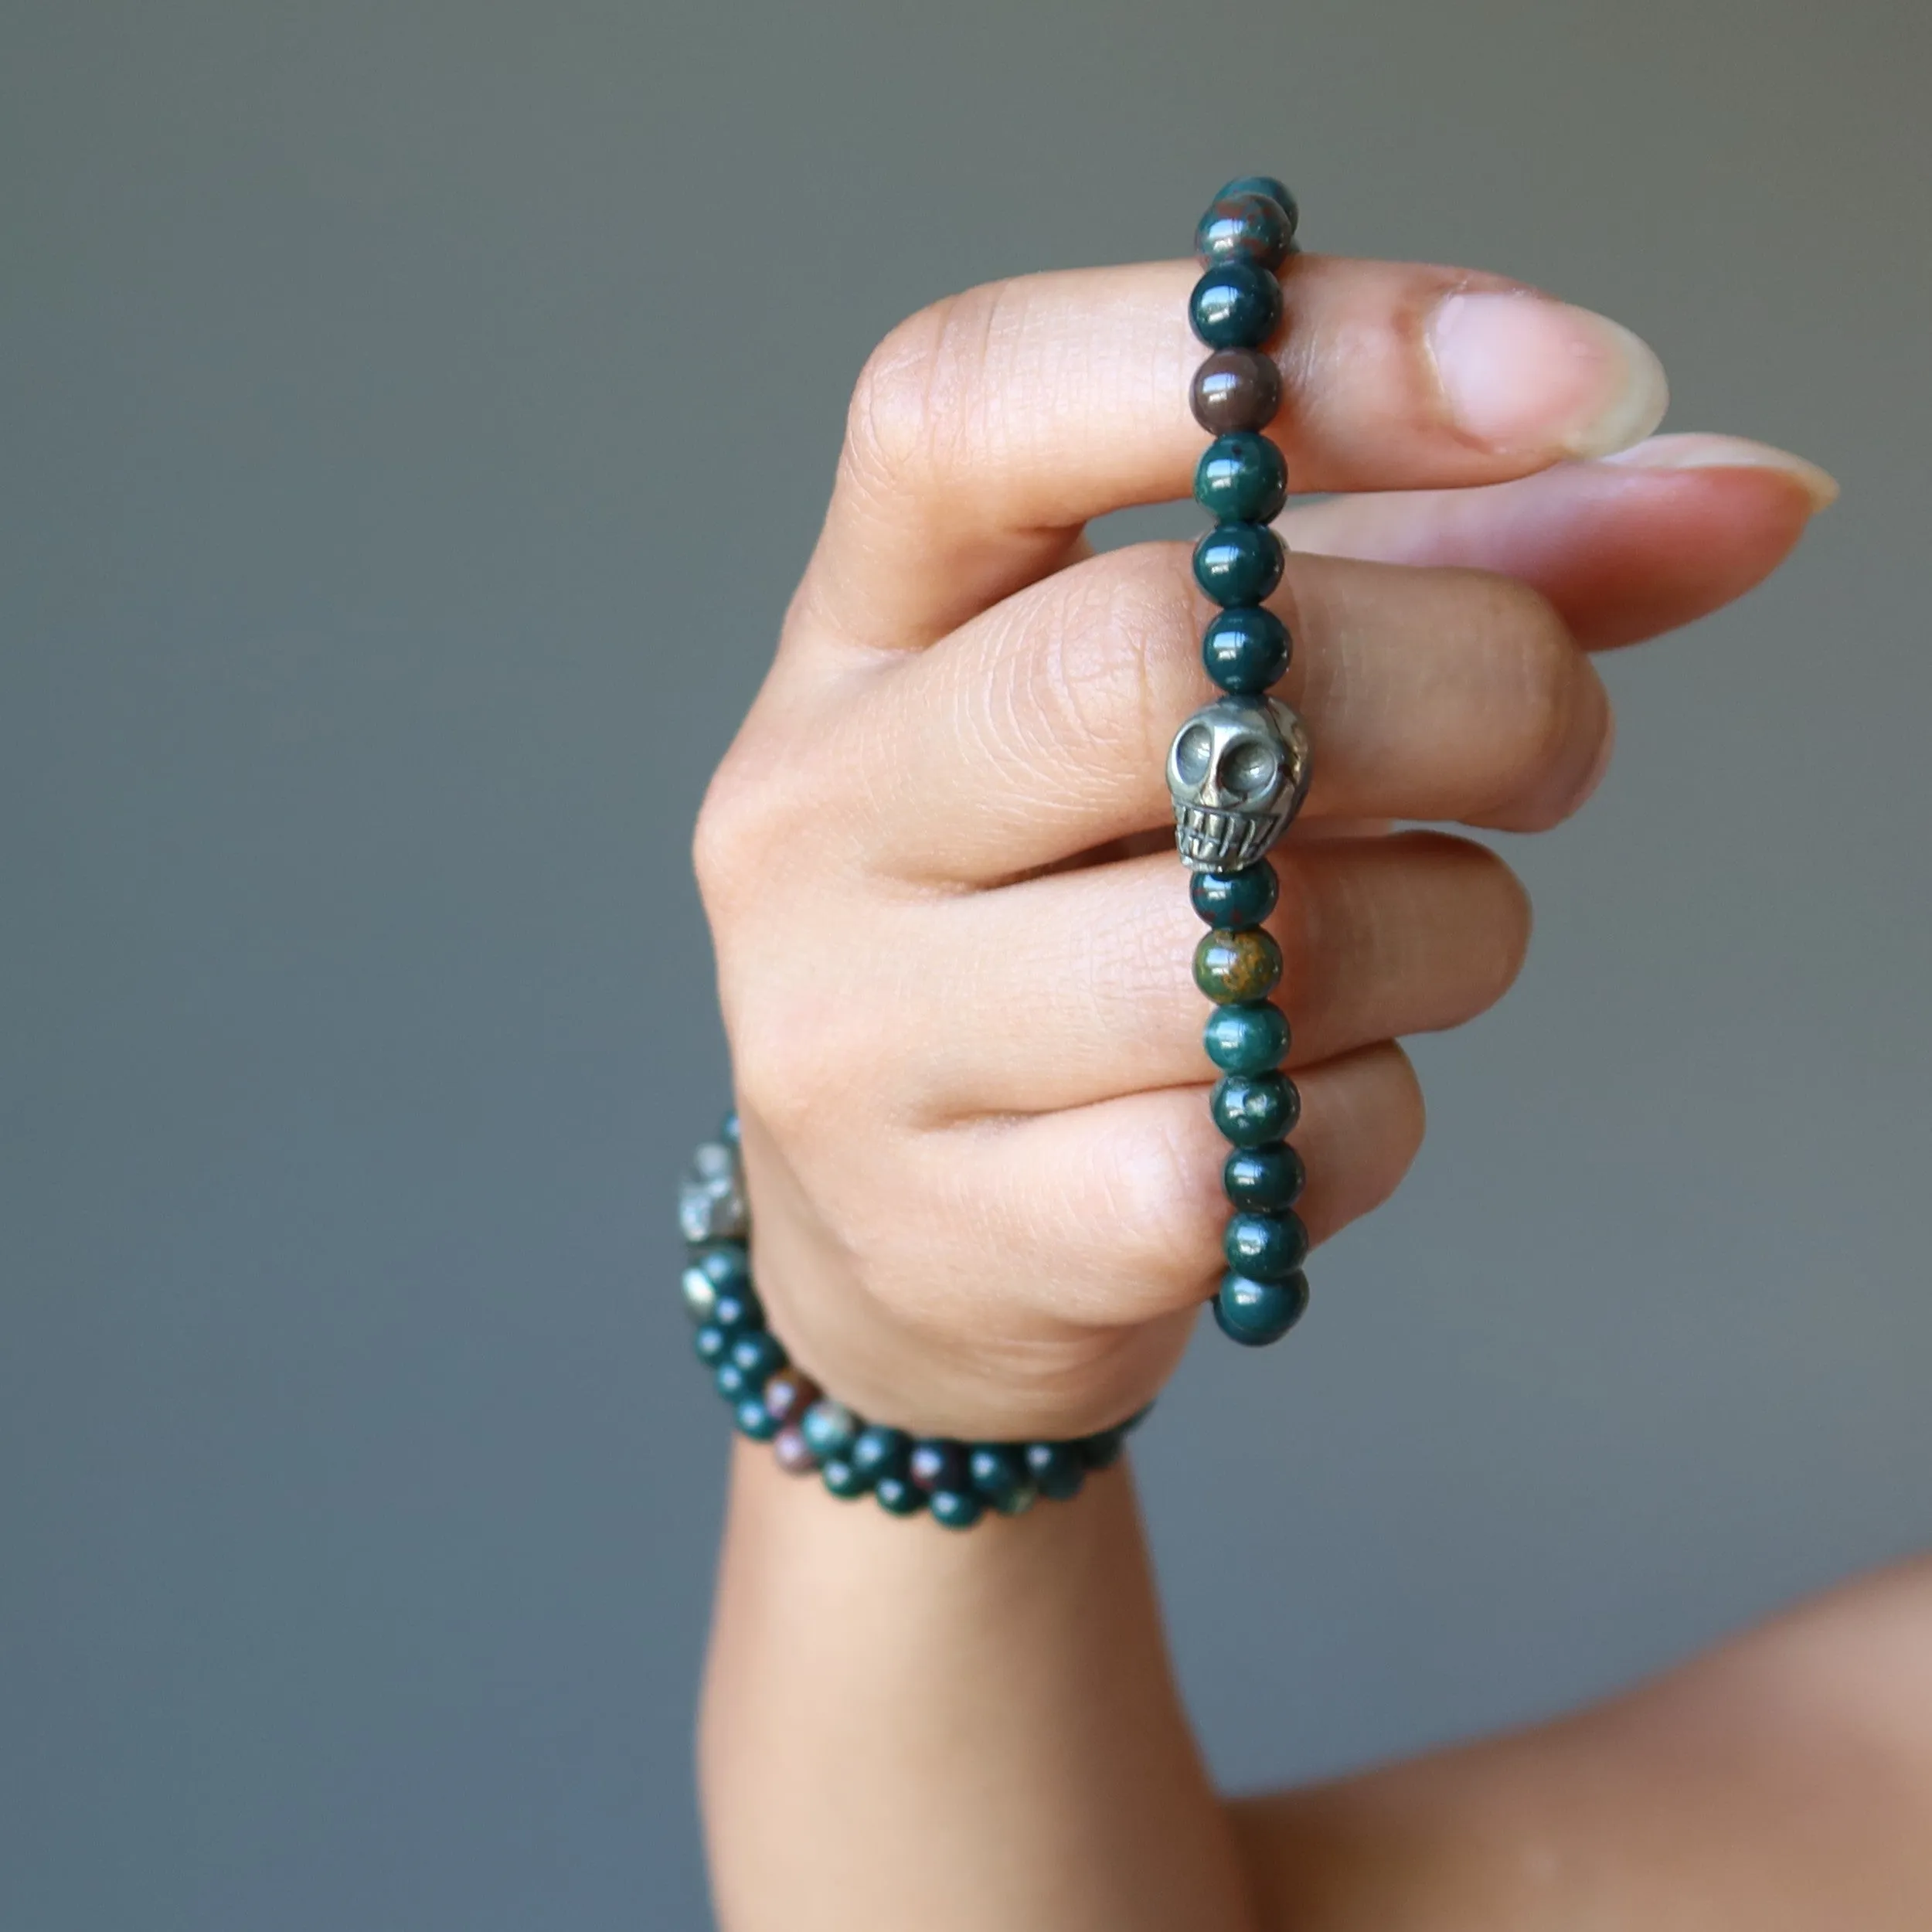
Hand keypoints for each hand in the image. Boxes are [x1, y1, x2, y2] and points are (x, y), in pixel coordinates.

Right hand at [693, 254, 1830, 1441]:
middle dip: (1464, 682)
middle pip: (1147, 668)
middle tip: (1551, 740)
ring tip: (1411, 947)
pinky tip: (1308, 1114)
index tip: (1578, 382)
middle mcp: (818, 816)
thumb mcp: (1191, 719)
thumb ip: (1444, 573)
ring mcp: (860, 1039)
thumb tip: (1746, 490)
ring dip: (1446, 932)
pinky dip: (1370, 1122)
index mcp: (858, 631)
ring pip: (1258, 947)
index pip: (980, 399)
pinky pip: (1263, 1154)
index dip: (1296, 353)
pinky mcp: (959, 1240)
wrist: (899, 1255)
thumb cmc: (1060, 931)